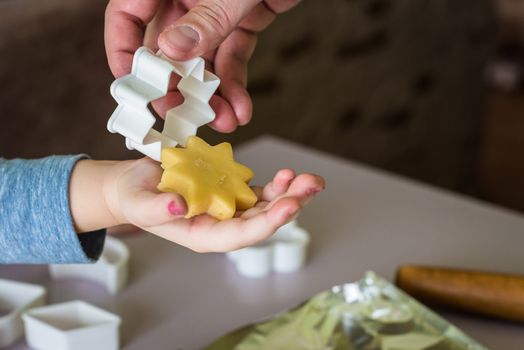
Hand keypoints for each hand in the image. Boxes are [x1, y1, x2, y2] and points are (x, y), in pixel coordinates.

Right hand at [103, 157, 323, 252]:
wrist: (138, 185)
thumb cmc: (135, 198)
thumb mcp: (138, 203)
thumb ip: (155, 208)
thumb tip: (177, 206)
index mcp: (202, 236)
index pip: (239, 236)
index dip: (265, 224)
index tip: (288, 207)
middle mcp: (221, 226)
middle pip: (261, 222)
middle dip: (288, 205)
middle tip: (311, 186)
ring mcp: (228, 210)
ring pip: (266, 208)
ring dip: (289, 195)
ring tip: (310, 180)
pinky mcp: (231, 193)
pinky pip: (259, 194)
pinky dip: (276, 185)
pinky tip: (287, 175)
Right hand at [105, 0, 300, 132]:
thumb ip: (204, 20)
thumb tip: (169, 51)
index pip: (126, 17)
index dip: (124, 54)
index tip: (137, 90)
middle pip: (168, 49)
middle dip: (179, 88)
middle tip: (184, 117)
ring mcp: (214, 11)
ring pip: (204, 61)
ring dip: (213, 95)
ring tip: (224, 121)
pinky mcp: (242, 20)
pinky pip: (233, 55)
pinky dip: (237, 82)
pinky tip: (241, 108)